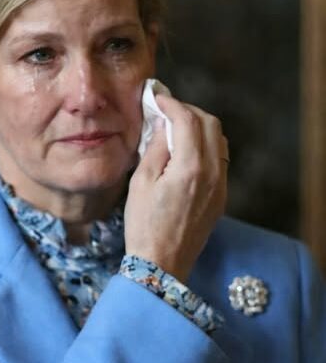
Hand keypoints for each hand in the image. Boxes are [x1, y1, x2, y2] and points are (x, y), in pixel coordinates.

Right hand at [124, 95, 227, 281]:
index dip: (171, 104)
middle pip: (211, 124)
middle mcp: (213, 173)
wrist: (162, 263)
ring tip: (176, 128)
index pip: (187, 121)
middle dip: (189, 111)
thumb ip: (156, 148)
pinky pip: (220, 158)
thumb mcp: (141, 183)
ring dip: (200, 126)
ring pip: (219, 140)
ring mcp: (221, 185)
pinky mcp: (221, 196)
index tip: (156, 99)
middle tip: (166, 111)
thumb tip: (163, 124)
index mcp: (190, 168)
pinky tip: (186, 151)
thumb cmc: (143, 224)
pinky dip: (206, 145)